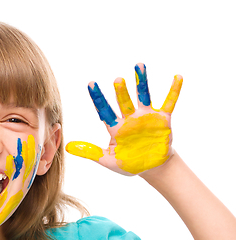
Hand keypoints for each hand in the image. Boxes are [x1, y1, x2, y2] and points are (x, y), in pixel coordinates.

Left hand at [66, 63, 182, 175]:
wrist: (151, 168)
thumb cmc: (129, 163)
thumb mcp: (107, 160)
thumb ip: (89, 152)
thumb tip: (67, 147)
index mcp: (116, 128)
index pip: (104, 110)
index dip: (98, 98)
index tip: (91, 84)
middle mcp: (130, 119)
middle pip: (124, 102)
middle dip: (120, 92)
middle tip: (117, 80)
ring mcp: (146, 117)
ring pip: (143, 96)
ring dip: (141, 82)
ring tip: (138, 66)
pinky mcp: (163, 120)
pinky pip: (169, 103)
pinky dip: (173, 91)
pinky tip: (177, 77)